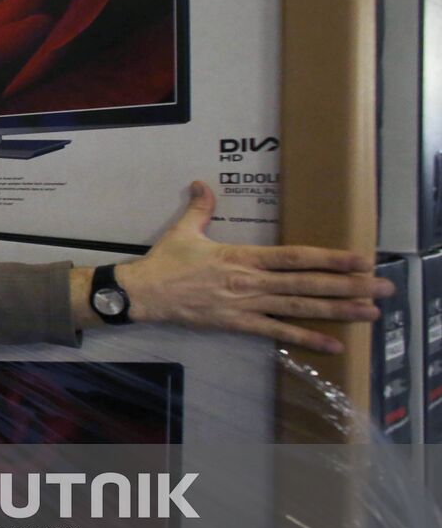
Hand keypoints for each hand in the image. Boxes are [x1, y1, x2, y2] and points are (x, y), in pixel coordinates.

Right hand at [107, 181, 392, 352]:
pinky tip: (333, 344)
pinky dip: (307, 339)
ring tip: (370, 313)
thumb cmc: (165, 262)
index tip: (361, 259)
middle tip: (383, 287)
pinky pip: (278, 333)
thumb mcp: (183, 230)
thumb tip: (204, 183)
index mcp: (243, 257)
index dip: (330, 258)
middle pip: (308, 283)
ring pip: (300, 307)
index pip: (296, 257)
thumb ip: (200, 207)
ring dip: (338, 311)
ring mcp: (247, 306)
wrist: (144, 294)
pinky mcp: (238, 324)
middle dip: (349, 286)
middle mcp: (252, 282)